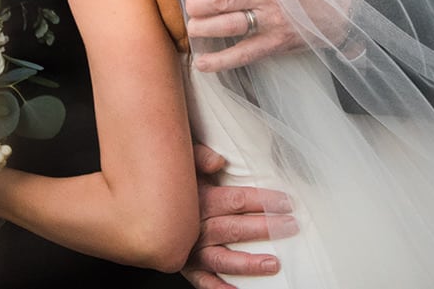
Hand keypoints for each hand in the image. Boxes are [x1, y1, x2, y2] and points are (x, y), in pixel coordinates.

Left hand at [173, 0, 355, 72]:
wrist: (347, 8)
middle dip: (197, 2)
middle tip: (190, 3)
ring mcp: (271, 19)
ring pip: (227, 26)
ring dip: (202, 28)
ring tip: (194, 26)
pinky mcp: (276, 43)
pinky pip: (242, 55)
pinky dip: (219, 62)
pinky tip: (202, 62)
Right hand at [182, 144, 296, 287]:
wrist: (142, 205)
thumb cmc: (169, 180)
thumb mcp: (181, 161)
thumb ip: (199, 156)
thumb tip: (218, 161)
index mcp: (199, 198)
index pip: (236, 200)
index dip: (263, 201)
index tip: (286, 202)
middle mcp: (195, 225)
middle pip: (234, 228)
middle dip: (265, 228)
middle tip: (291, 227)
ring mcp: (190, 248)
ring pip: (222, 258)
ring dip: (248, 263)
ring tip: (273, 264)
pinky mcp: (185, 265)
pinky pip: (202, 281)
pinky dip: (219, 287)